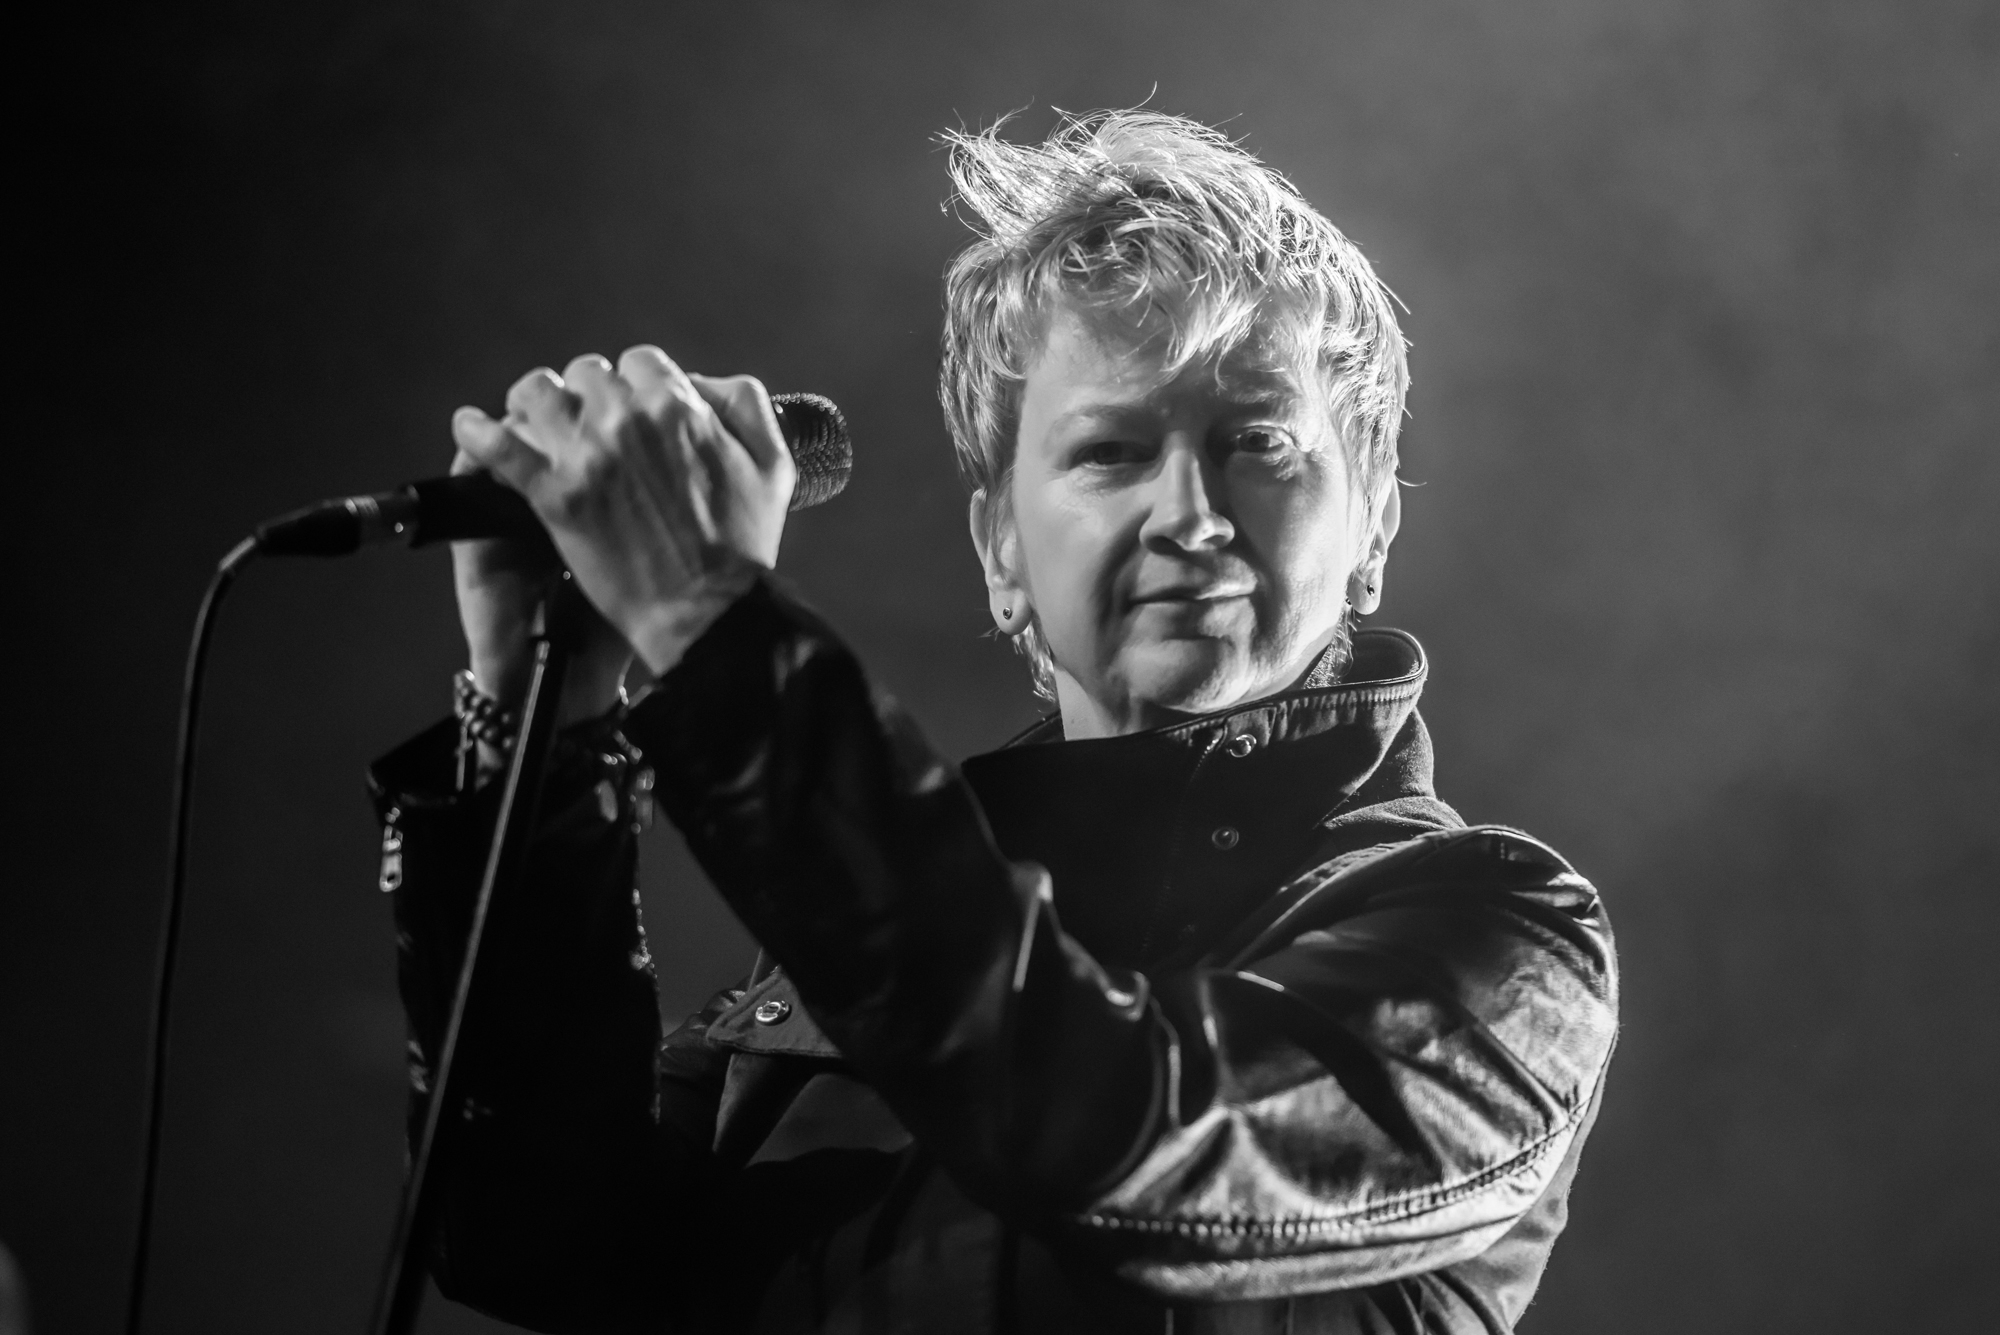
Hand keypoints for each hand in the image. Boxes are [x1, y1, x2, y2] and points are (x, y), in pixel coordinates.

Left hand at [451, 345, 796, 675]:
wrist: (707, 613)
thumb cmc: (743, 547)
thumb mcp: (772, 465)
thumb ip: (745, 405)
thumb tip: (704, 383)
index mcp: (679, 406)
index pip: (640, 362)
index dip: (635, 387)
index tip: (632, 413)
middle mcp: (628, 420)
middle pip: (587, 374)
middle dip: (588, 397)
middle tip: (589, 428)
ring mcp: (586, 456)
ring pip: (537, 394)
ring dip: (535, 404)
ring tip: (532, 423)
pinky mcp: (554, 495)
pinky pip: (498, 445)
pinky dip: (478, 430)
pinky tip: (470, 425)